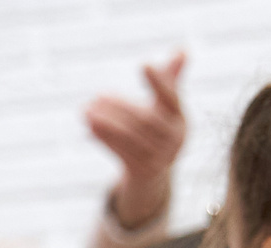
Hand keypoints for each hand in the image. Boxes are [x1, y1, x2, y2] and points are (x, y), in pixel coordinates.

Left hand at [86, 52, 185, 229]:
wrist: (154, 174)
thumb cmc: (158, 130)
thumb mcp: (167, 108)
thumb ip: (171, 80)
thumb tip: (183, 49)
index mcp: (181, 119)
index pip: (172, 96)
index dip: (159, 81)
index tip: (144, 63)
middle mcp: (174, 139)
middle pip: (147, 120)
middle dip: (121, 107)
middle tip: (98, 95)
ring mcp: (160, 158)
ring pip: (131, 138)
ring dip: (107, 124)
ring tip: (87, 110)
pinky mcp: (143, 171)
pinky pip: (121, 153)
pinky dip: (104, 139)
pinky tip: (89, 127)